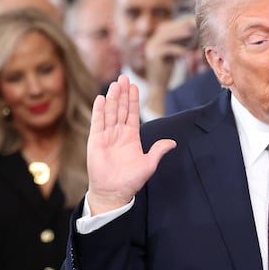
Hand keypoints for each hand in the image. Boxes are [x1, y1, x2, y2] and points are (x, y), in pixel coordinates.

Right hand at [87, 75, 175, 213]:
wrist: (114, 192)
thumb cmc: (131, 180)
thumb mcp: (149, 164)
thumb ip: (158, 150)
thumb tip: (172, 143)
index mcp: (131, 137)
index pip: (132, 113)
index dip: (133, 100)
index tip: (134, 85)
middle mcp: (118, 133)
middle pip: (121, 109)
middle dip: (123, 93)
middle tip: (124, 77)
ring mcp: (107, 136)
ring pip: (110, 112)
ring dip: (113, 98)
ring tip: (115, 83)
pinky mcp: (96, 141)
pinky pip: (97, 123)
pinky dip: (99, 111)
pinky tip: (101, 99)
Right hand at [143, 19, 195, 115]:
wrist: (156, 86)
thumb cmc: (165, 71)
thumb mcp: (171, 55)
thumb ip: (176, 44)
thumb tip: (189, 32)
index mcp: (153, 41)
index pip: (165, 28)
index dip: (177, 24)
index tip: (190, 22)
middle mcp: (150, 43)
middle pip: (165, 30)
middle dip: (179, 26)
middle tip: (192, 24)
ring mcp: (150, 49)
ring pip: (166, 37)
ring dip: (180, 34)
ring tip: (191, 33)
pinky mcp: (153, 56)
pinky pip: (168, 49)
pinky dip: (179, 49)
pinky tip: (188, 51)